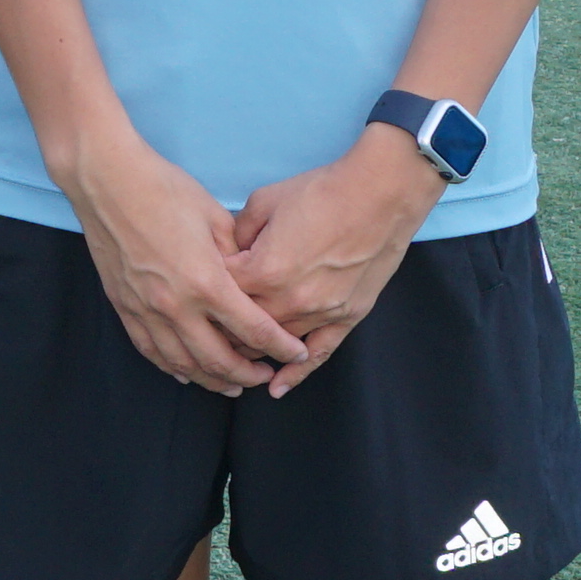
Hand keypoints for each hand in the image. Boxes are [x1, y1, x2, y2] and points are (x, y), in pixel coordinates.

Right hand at [51, 125, 308, 397]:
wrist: (106, 182)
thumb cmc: (163, 189)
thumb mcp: (215, 217)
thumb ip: (237, 257)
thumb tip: (252, 281)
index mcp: (206, 282)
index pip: (254, 329)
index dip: (280, 346)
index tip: (295, 352)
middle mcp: (176, 305)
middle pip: (219, 359)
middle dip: (247, 373)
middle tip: (264, 375)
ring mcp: (146, 310)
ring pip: (184, 364)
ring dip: (211, 379)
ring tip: (231, 385)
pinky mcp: (125, 307)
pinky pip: (151, 351)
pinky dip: (172, 368)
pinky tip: (187, 374)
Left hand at [219, 131, 443, 388]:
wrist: (380, 193)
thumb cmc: (322, 191)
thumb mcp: (264, 202)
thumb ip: (237, 233)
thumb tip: (226, 252)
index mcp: (262, 271)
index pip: (219, 296)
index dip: (206, 290)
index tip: (200, 286)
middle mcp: (288, 300)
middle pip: (241, 330)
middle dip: (222, 328)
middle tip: (210, 326)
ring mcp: (319, 313)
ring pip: (273, 346)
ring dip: (253, 350)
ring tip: (234, 354)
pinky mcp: (345, 318)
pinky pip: (317, 355)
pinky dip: (295, 374)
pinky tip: (277, 388)